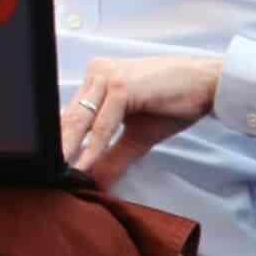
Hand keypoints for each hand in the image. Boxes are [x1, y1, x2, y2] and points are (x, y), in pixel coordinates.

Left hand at [64, 54, 223, 187]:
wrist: (207, 84)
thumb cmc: (174, 103)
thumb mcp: (138, 136)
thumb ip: (114, 156)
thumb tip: (96, 181)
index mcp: (96, 80)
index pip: (71, 115)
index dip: (61, 142)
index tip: (52, 167)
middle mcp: (96, 73)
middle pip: (71, 116)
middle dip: (59, 147)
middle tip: (48, 174)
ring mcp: (107, 77)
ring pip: (82, 118)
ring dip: (70, 148)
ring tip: (61, 173)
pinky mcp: (122, 85)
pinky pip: (103, 121)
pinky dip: (94, 145)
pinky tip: (85, 164)